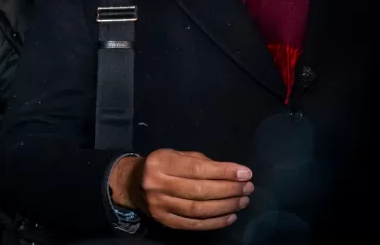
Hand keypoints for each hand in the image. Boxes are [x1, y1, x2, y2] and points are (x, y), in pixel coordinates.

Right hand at [110, 149, 253, 230]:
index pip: (197, 169)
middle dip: (229, 189)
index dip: (224, 172)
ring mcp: (159, 204)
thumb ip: (200, 162)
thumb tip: (232, 173)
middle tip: (248, 188)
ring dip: (225, 206)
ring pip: (198, 209)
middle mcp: (157, 184)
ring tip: (242, 201)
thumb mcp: (176, 155)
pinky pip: (193, 224)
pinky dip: (214, 222)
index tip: (245, 173)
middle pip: (200, 190)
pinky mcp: (164, 220)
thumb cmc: (160, 166)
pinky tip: (230, 216)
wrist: (132, 183)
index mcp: (160, 162)